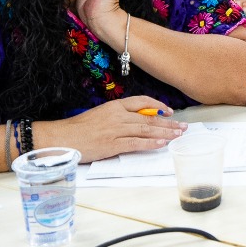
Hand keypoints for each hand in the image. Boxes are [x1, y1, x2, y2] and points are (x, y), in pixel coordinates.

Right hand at [42, 96, 186, 163]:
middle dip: (168, 123)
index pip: (142, 101)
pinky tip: (161, 143)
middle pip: (149, 118)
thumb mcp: (100, 115)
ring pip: (146, 129)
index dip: (158, 106)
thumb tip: (136, 122)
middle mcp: (118, 115)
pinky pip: (136, 142)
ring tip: (178, 135)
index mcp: (114, 106)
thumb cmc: (79, 128)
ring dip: (165, 133)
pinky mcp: (112, 144)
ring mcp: (116, 130)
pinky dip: (150, 143)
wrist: (62, 138)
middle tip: (182, 126)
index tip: (169, 112)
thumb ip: (118, 116)